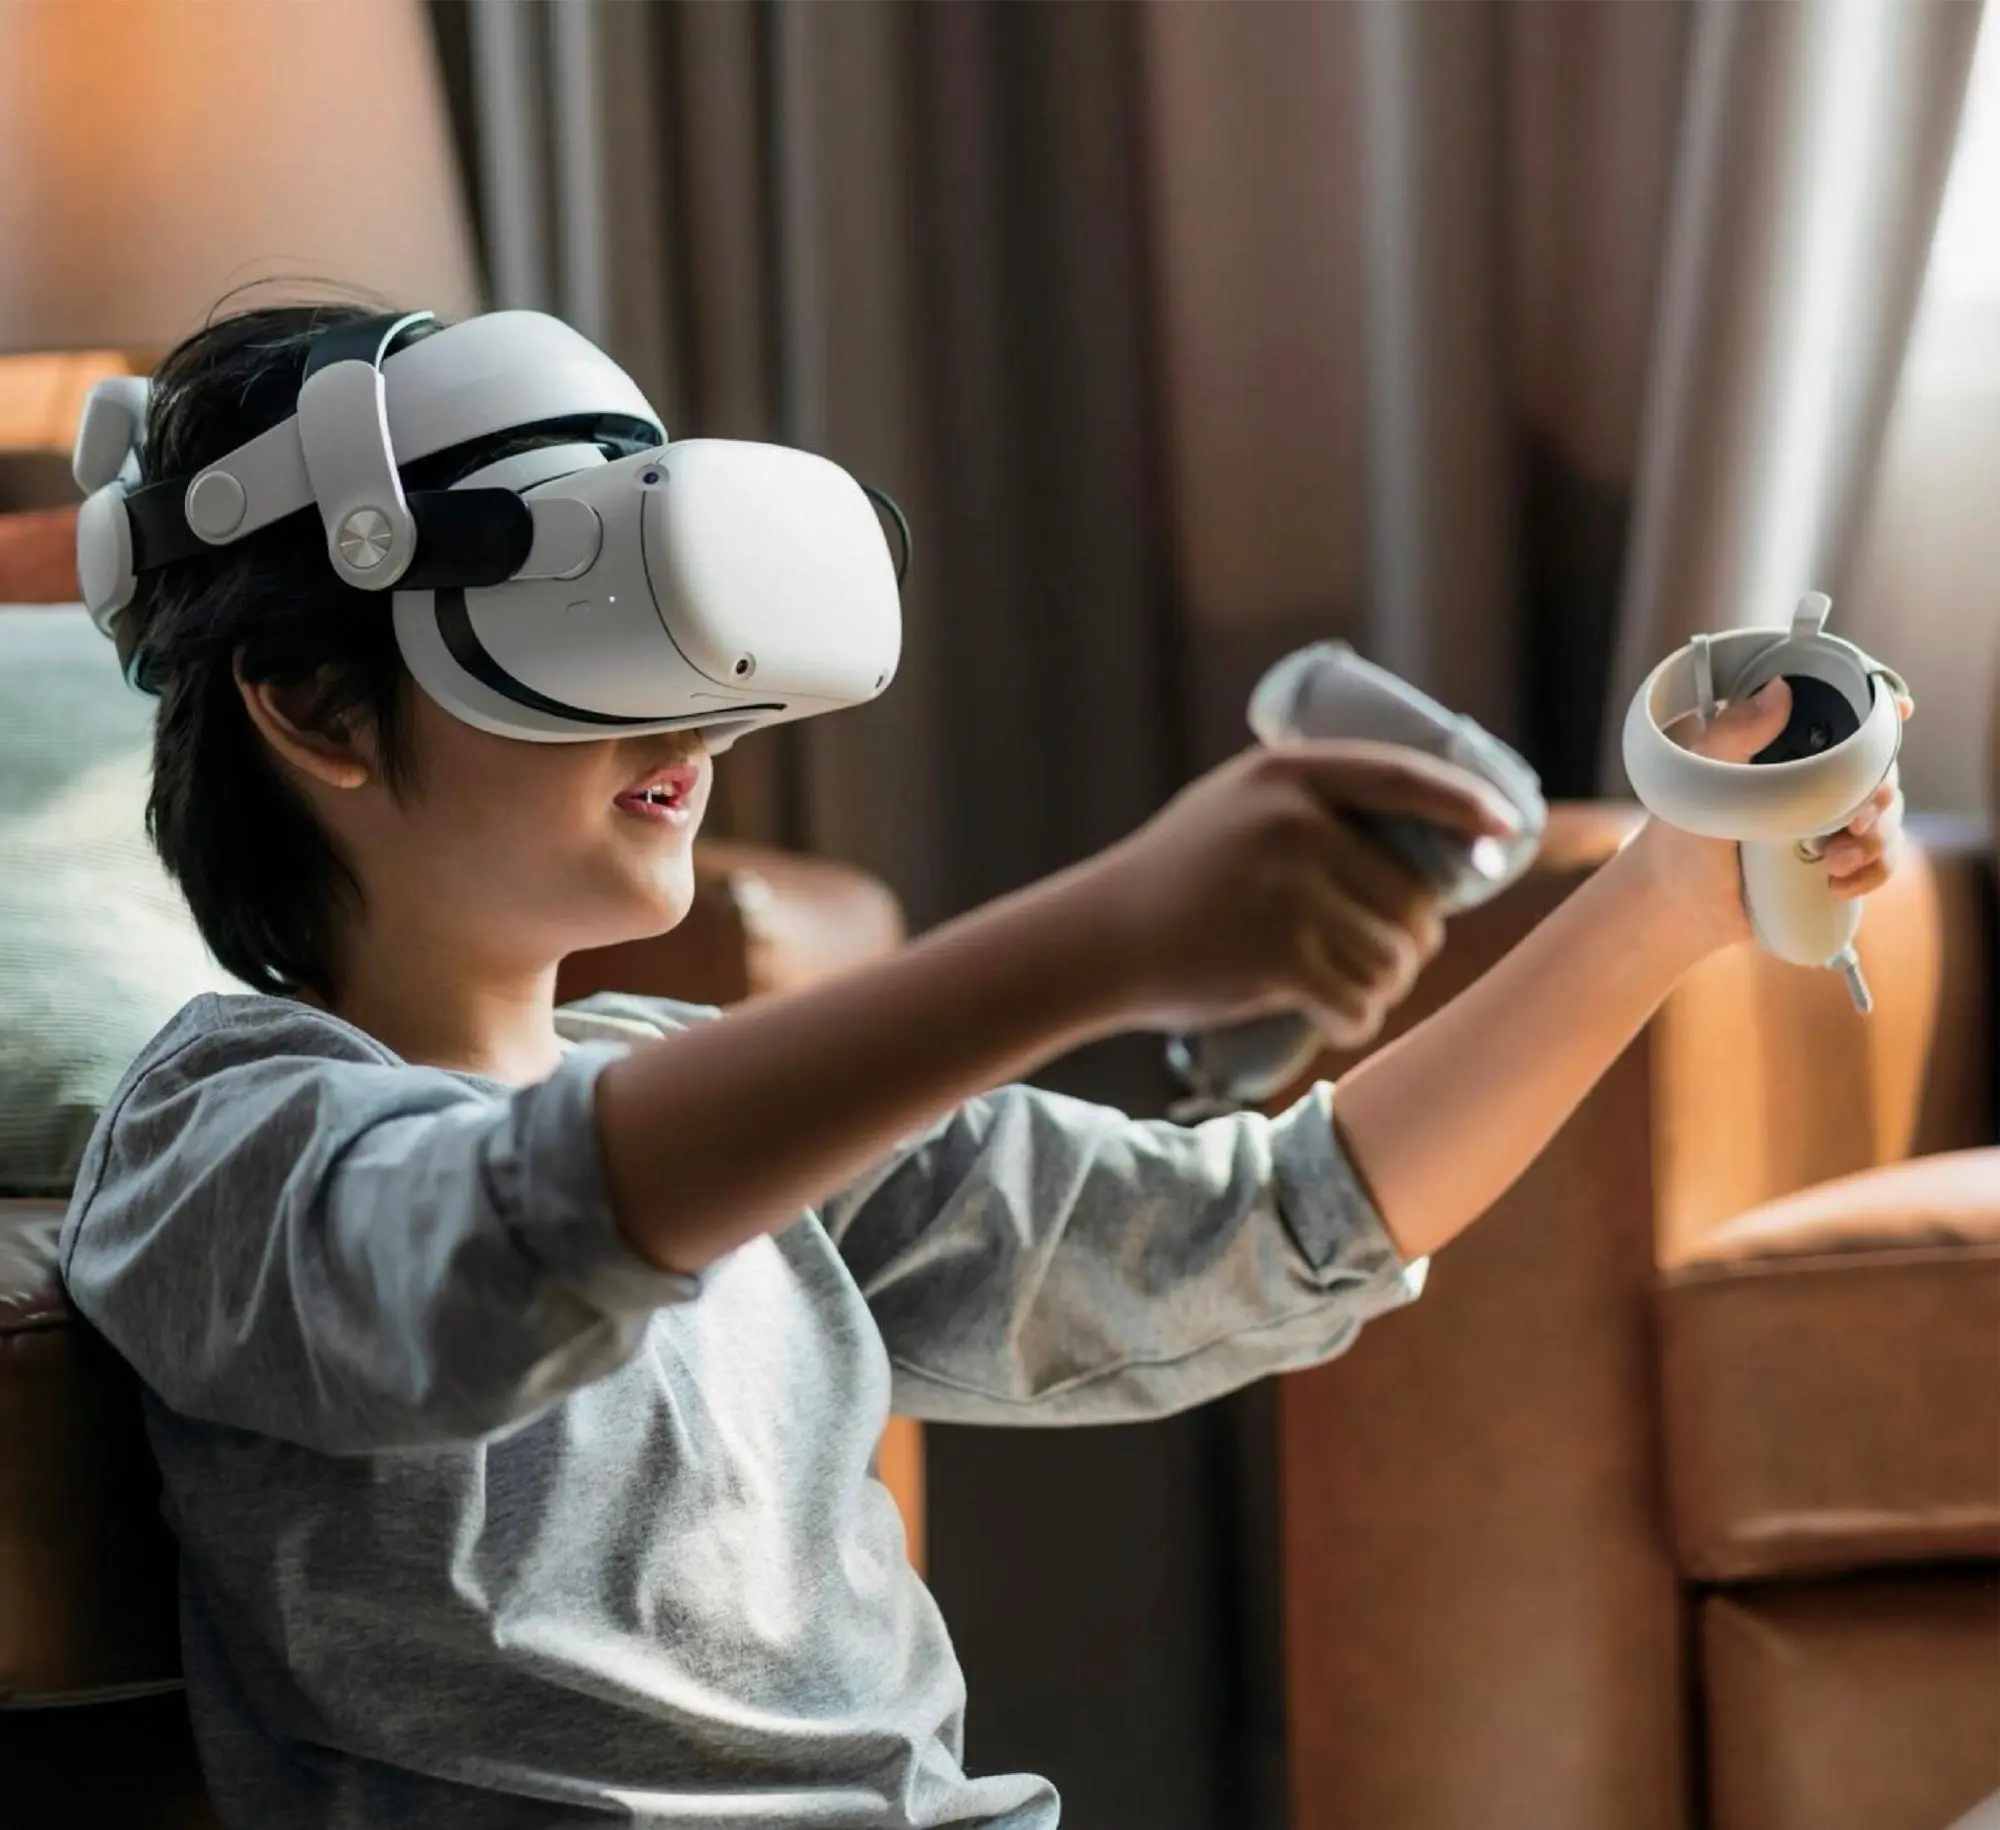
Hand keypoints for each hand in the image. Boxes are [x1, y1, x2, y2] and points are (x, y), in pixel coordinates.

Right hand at [1083, 742, 1520, 1047]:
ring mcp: (1285, 890)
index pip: (1405, 778)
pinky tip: (1333, 1016)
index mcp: (1289, 775)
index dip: (1467, 805)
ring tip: (1343, 983)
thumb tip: (1436, 823)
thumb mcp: (1237, 807)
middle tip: (1375, 956)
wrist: (1100, 938)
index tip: (1505, 831)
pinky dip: (1355, 1020)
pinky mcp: (1276, 957)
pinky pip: (1359, 1002)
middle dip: (1408, 941)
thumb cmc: (1178, 877)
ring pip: (1394, 958)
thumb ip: (1312, 805)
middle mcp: (1293, 824)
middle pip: (1413, 898)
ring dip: (1383, 985)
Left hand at [1623, 678, 1913, 953]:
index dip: (1878, 713)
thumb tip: (1778, 690)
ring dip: (1874, 841)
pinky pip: (1880, 860)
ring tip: (1833, 864)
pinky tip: (1837, 885)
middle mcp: (1813, 781)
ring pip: (1886, 818)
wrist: (1682, 910)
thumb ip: (1731, 736)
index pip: (1842, 720)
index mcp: (1783, 750)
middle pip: (1877, 771)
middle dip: (1878, 798)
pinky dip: (1873, 872)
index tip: (1901, 710)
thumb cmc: (1681, 840)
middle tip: (1852, 825)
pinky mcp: (1835, 862)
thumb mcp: (1698, 784)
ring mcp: (1828, 823)